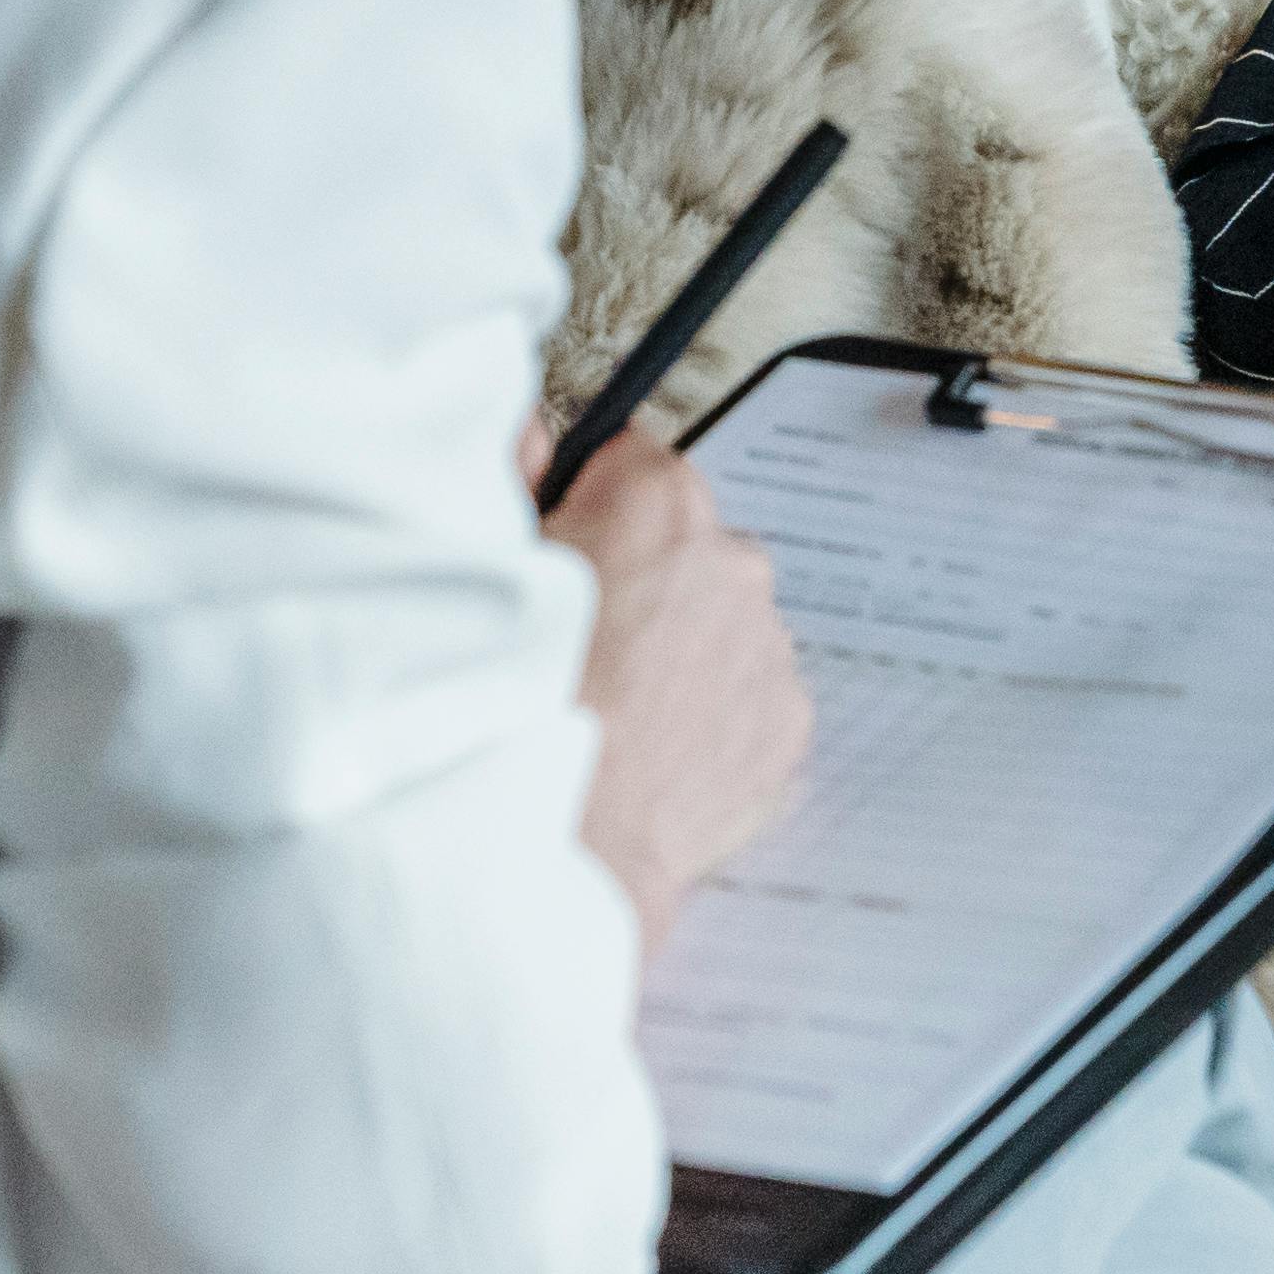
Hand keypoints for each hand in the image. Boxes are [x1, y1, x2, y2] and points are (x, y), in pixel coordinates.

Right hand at [547, 428, 809, 954]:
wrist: (566, 840)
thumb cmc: (512, 706)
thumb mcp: (486, 563)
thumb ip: (512, 471)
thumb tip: (528, 433)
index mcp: (656, 502)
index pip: (634, 461)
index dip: (592, 504)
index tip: (569, 546)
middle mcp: (731, 561)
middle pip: (688, 545)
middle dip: (646, 579)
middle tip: (585, 644)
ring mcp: (768, 645)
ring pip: (723, 624)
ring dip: (683, 649)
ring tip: (617, 708)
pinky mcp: (787, 721)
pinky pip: (750, 696)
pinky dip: (714, 715)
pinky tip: (656, 749)